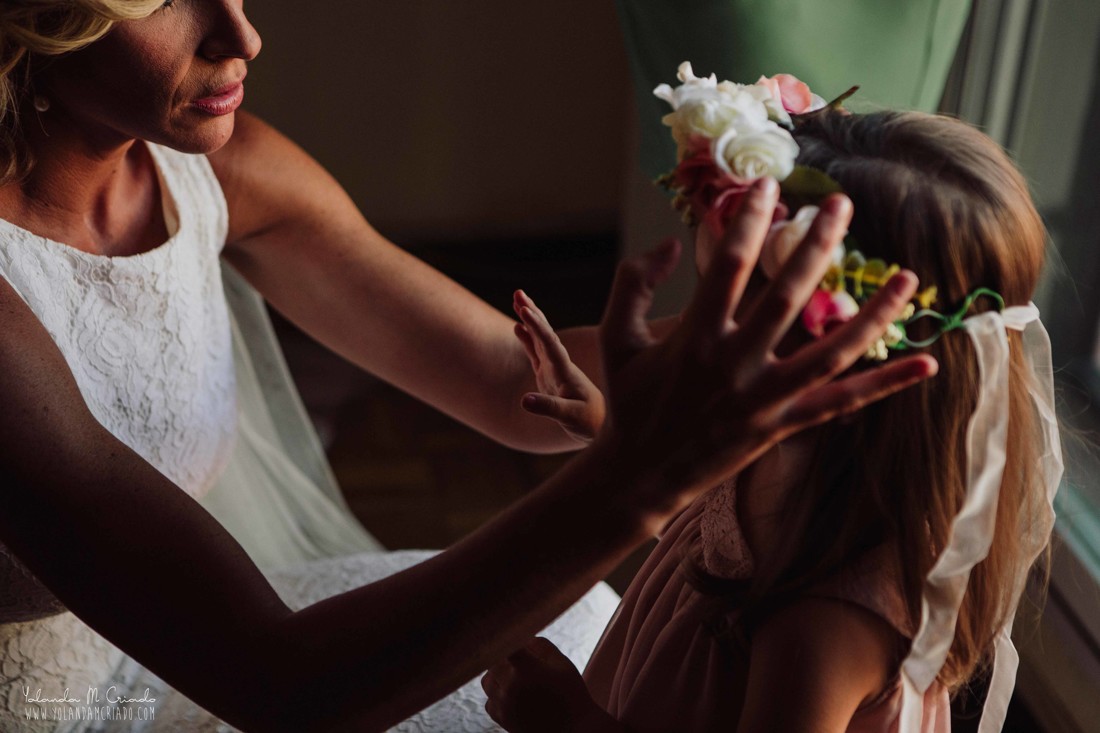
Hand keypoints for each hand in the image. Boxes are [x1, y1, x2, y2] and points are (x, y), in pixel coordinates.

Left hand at [482, 637, 617, 732]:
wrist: (575, 730)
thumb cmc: (571, 694)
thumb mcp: (561, 663)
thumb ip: (539, 645)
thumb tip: (520, 639)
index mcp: (525, 668)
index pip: (504, 644)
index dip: (504, 636)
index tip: (505, 631)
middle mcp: (510, 686)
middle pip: (492, 662)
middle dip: (502, 658)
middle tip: (518, 660)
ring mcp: (504, 705)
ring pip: (487, 682)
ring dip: (496, 677)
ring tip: (515, 679)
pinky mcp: (503, 720)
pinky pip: (489, 703)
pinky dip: (496, 697)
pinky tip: (512, 696)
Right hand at [513, 291, 605, 444]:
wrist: (603, 426)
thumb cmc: (589, 422)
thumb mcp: (570, 417)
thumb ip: (549, 408)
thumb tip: (524, 400)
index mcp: (565, 372)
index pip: (550, 344)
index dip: (537, 327)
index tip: (525, 310)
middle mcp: (560, 365)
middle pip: (545, 333)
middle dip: (533, 313)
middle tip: (518, 292)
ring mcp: (555, 369)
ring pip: (540, 339)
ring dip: (530, 320)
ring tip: (517, 299)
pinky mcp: (550, 376)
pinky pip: (536, 353)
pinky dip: (527, 339)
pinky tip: (517, 327)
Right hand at [595, 178, 936, 518]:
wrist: (641, 475)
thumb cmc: (630, 401)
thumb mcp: (618, 339)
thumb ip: (633, 284)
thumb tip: (669, 245)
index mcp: (694, 337)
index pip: (727, 267)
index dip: (749, 222)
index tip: (769, 186)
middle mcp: (734, 365)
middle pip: (787, 297)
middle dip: (816, 245)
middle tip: (841, 205)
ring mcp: (764, 399)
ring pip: (831, 352)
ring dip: (874, 314)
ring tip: (907, 275)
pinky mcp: (783, 425)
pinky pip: (842, 403)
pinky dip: (885, 385)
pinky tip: (926, 363)